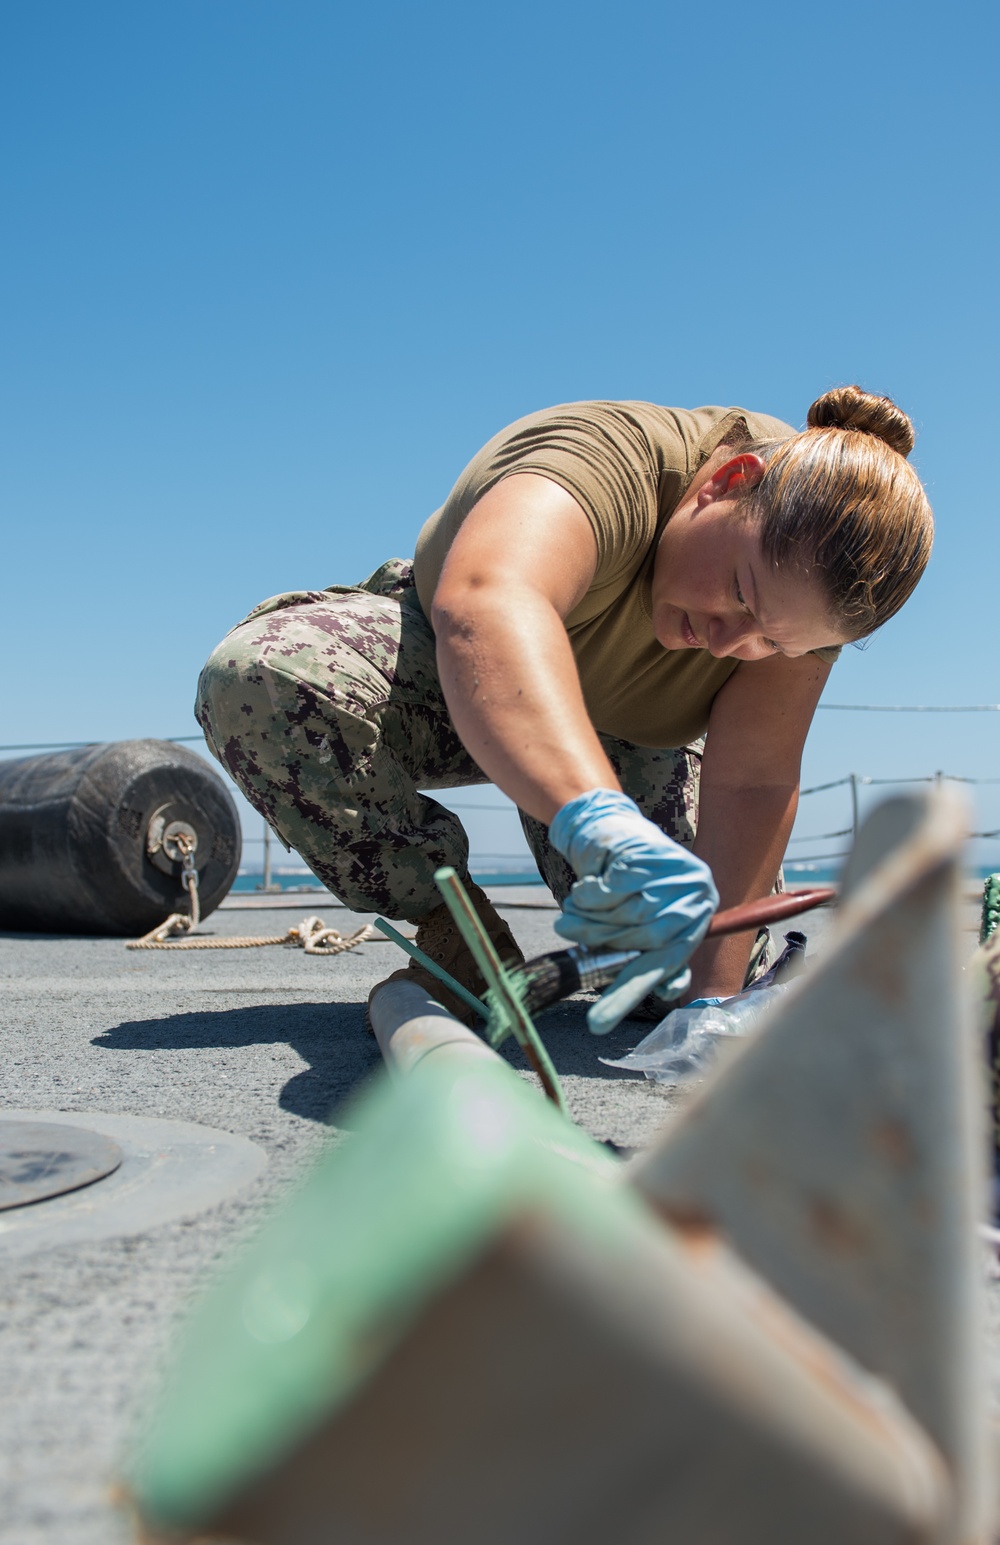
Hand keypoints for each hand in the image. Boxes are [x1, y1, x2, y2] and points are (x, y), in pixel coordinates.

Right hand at [549, 789, 717, 1033]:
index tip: (597, 1024)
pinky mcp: (651, 853)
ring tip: (572, 911)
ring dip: (588, 917)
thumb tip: (664, 991)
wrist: (614, 830)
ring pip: (625, 915)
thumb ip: (654, 956)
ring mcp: (676, 874)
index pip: (667, 967)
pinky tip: (584, 888)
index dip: (628, 994)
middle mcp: (694, 897)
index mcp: (696, 921)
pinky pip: (611, 890)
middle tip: (567, 932)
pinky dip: (588, 895)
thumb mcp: (646, 922)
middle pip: (643, 939)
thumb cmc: (628, 885)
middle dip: (600, 940)